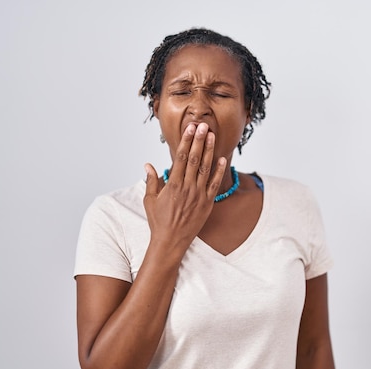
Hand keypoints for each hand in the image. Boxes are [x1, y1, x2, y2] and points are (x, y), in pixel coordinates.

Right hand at [143, 123, 225, 250]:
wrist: (171, 241)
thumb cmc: (159, 221)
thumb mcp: (150, 200)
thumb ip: (151, 181)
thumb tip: (148, 164)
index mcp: (173, 185)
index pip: (180, 158)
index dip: (186, 141)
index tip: (189, 129)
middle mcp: (187, 188)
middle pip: (194, 159)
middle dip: (199, 141)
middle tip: (203, 125)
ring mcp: (199, 195)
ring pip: (205, 168)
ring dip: (209, 151)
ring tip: (212, 135)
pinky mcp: (207, 203)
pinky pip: (215, 184)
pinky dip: (219, 171)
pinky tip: (222, 159)